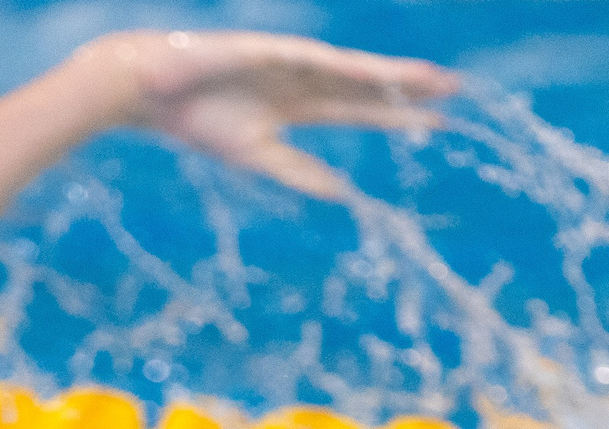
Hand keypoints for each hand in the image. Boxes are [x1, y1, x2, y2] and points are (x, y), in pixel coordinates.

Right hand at [76, 30, 457, 199]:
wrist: (152, 90)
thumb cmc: (197, 121)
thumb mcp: (257, 156)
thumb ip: (299, 173)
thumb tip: (342, 196)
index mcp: (298, 108)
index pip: (360, 111)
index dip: (397, 118)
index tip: (436, 124)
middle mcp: (302, 81)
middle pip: (367, 87)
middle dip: (410, 90)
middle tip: (456, 92)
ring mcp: (289, 64)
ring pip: (352, 70)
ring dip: (391, 73)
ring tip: (433, 78)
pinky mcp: (270, 51)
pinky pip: (316, 62)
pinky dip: (346, 69)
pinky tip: (375, 71)